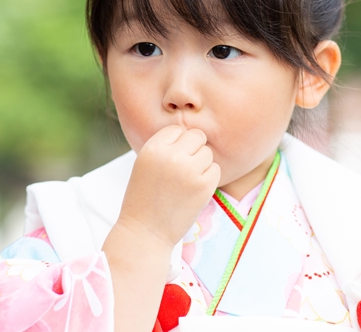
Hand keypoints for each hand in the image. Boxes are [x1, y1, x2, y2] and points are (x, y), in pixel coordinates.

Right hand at [117, 125, 221, 247]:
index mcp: (153, 148)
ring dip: (202, 164)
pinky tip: (194, 189)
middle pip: (196, 136)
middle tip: (184, 168)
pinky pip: (215, 169)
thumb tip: (191, 135)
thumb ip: (165, 147)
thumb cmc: (144, 198)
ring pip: (208, 153)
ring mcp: (189, 170)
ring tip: (186, 181)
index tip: (171, 159)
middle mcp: (171, 155)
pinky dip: (209, 178)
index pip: (176, 129)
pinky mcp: (204, 186)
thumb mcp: (145, 164)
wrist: (146, 231)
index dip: (177, 143)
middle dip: (193, 149)